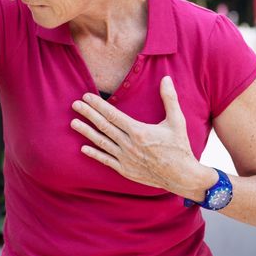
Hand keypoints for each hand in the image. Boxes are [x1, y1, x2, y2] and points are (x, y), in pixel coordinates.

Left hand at [70, 76, 215, 198]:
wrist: (182, 176)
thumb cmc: (180, 147)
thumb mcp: (177, 121)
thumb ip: (169, 99)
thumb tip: (166, 78)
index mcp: (139, 131)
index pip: (113, 115)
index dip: (98, 105)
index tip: (86, 96)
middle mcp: (129, 144)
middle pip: (104, 126)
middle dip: (88, 114)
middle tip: (74, 104)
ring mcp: (126, 158)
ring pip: (101, 142)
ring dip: (86, 132)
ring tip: (73, 123)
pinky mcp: (125, 170)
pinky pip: (106, 160)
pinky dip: (94, 154)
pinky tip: (83, 148)